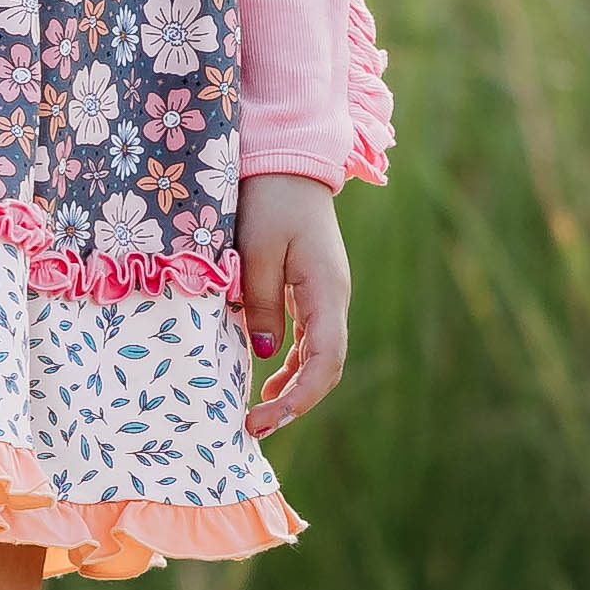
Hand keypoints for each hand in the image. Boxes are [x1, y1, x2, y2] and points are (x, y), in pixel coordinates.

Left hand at [236, 174, 350, 436]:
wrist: (288, 162)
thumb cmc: (270, 200)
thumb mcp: (256, 251)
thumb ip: (261, 303)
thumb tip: (263, 354)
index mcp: (326, 291)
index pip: (325, 361)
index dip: (300, 398)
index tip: (266, 418)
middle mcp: (333, 299)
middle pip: (325, 366)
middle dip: (295, 402)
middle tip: (255, 427)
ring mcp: (325, 295)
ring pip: (318, 356)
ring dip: (293, 387)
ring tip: (260, 413)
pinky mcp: (311, 289)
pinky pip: (308, 338)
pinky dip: (290, 364)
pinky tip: (269, 378)